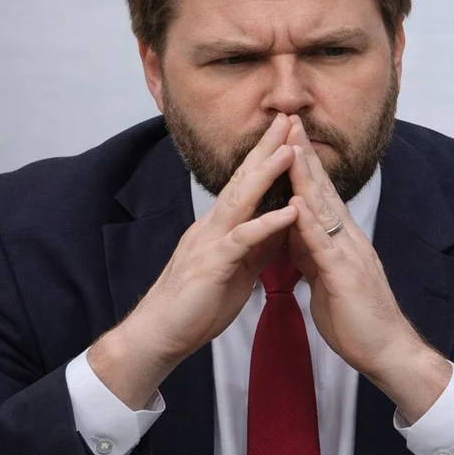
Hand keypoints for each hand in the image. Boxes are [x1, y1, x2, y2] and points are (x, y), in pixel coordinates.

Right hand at [89, 115, 299, 407]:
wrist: (162, 335)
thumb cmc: (199, 304)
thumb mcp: (238, 268)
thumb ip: (259, 245)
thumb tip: (283, 228)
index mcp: (221, 226)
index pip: (246, 182)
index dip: (266, 156)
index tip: (289, 132)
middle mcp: (213, 226)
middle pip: (243, 179)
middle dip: (266, 148)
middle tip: (288, 119)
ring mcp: (210, 242)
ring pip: (242, 200)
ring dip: (267, 174)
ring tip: (290, 151)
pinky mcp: (213, 265)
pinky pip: (243, 239)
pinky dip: (267, 223)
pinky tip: (289, 212)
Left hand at [284, 117, 450, 421]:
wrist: (386, 350)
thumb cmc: (357, 320)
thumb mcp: (327, 280)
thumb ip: (313, 255)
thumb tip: (295, 236)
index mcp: (342, 240)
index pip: (320, 193)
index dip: (304, 163)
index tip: (287, 135)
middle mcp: (349, 238)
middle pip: (323, 189)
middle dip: (303, 154)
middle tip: (288, 120)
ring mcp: (349, 254)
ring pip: (323, 208)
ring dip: (305, 175)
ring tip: (290, 145)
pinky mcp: (345, 276)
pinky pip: (324, 245)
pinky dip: (309, 222)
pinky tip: (297, 202)